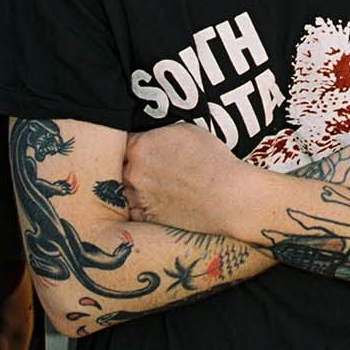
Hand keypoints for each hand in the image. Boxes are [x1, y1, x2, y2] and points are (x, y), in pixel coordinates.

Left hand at [122, 122, 245, 233]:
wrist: (227, 197)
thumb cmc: (212, 160)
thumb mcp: (185, 130)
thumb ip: (159, 134)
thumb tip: (152, 137)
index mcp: (139, 147)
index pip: (124, 141)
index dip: (135, 143)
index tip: (142, 145)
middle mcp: (133, 173)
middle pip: (122, 166)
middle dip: (133, 164)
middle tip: (152, 164)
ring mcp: (138, 198)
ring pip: (126, 189)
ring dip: (136, 186)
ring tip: (158, 184)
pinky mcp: (147, 218)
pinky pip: (134, 210)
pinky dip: (141, 206)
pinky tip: (158, 200)